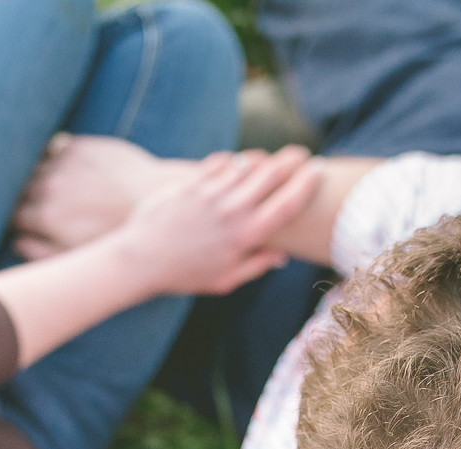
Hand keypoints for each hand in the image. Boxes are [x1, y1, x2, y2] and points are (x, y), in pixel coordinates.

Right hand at [14, 134, 180, 259]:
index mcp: (47, 218)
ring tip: (52, 185)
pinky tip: (65, 167)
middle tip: (40, 204)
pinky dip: (53, 157)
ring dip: (37, 175)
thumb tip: (18, 242)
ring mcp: (63, 163)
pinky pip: (53, 147)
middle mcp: (50, 186)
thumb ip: (43, 252)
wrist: (157, 201)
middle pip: (19, 189)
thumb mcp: (82, 255)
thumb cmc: (121, 235)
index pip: (13, 214)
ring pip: (33, 166)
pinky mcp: (80, 146)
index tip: (27, 222)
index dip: (18, 219)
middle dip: (24, 197)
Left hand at [111, 145, 320, 296]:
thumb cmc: (185, 275)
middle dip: (292, 160)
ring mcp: (212, 194)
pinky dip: (232, 161)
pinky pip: (221, 162)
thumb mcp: (224, 280)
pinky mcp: (192, 183)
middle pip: (272, 173)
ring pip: (247, 163)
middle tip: (301, 155)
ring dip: (262, 159)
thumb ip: (255, 266)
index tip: (318, 171)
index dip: (307, 183)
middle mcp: (233, 211)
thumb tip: (282, 256)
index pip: (288, 202)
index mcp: (247, 237)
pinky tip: (235, 165)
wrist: (142, 259)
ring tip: (268, 161)